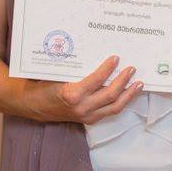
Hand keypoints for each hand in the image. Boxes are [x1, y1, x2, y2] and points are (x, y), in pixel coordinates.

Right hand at [24, 55, 142, 123]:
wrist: (32, 105)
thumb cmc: (44, 84)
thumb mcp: (58, 73)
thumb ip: (76, 67)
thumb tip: (95, 51)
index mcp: (73, 94)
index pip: (97, 80)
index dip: (108, 68)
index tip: (116, 57)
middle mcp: (82, 107)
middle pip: (110, 95)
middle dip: (124, 81)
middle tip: (132, 68)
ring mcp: (86, 115)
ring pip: (114, 107)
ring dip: (128, 95)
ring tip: (139, 84)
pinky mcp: (89, 119)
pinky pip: (109, 111)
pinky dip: (120, 102)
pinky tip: (127, 93)